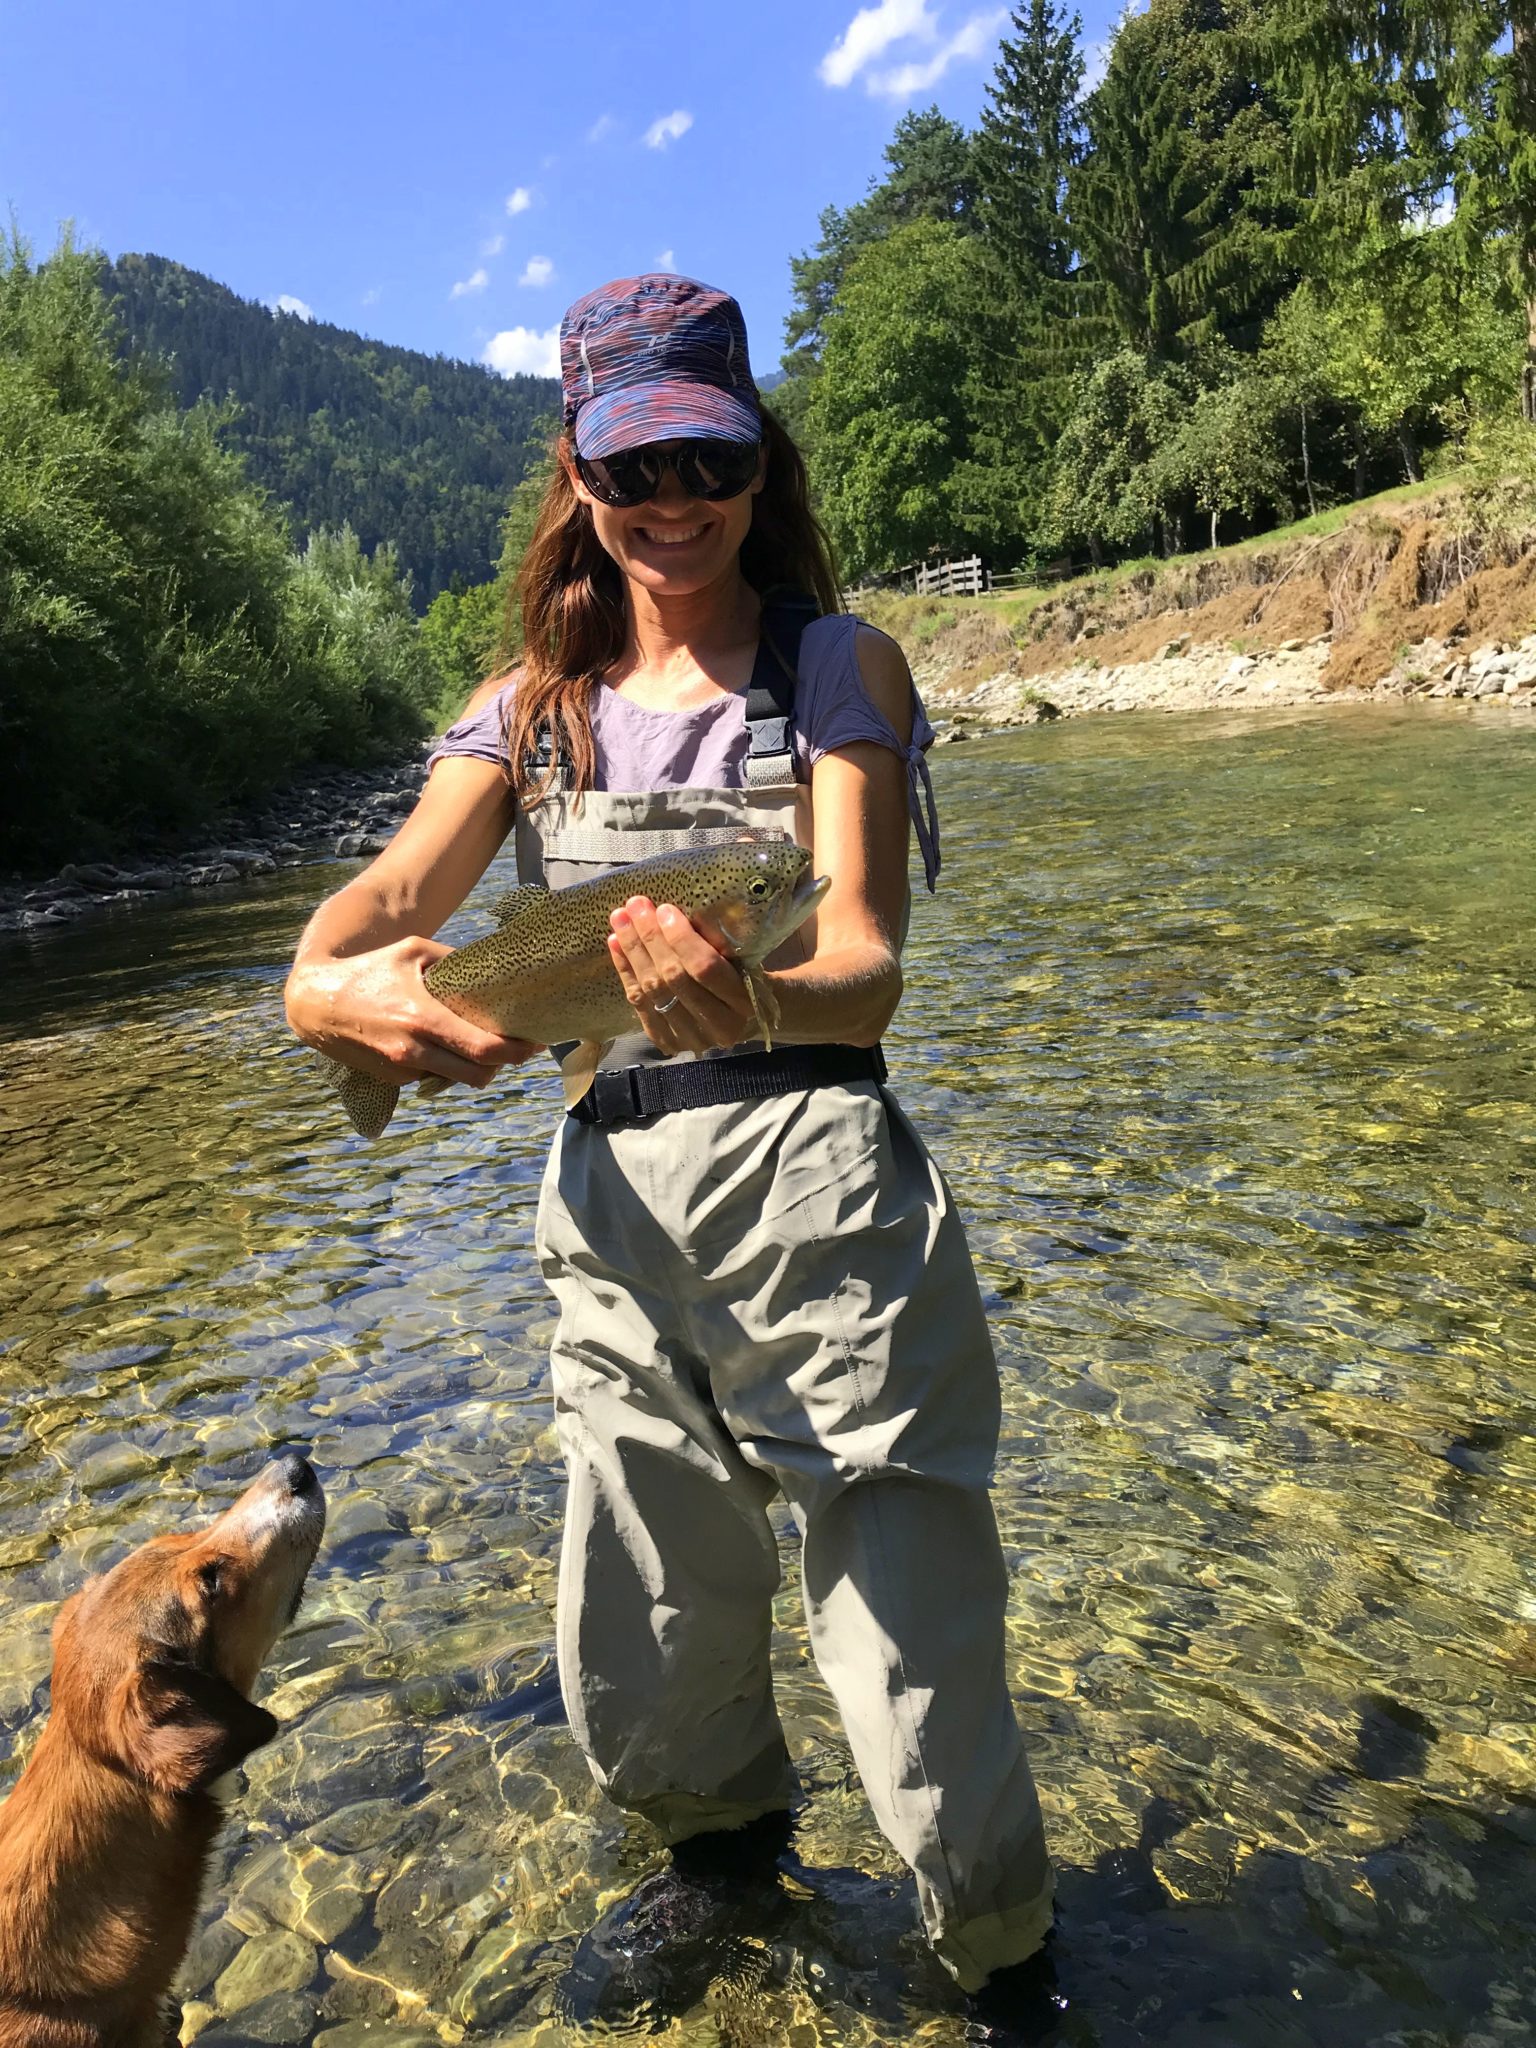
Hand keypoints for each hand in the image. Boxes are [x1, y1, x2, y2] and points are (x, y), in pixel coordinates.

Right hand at [285, 935, 542, 1085]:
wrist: (315, 1003)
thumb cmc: (369, 970)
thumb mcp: (413, 951)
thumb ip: (455, 962)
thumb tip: (493, 971)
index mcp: (424, 1019)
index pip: (485, 1050)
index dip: (518, 1051)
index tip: (537, 1042)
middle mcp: (414, 1051)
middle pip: (479, 1076)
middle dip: (503, 1065)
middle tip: (518, 1047)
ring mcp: (401, 1070)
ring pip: (457, 1080)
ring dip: (473, 1067)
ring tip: (477, 1041)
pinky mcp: (392, 1080)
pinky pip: (431, 1077)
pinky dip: (443, 1065)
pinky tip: (437, 1043)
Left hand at [607, 897, 757, 1054]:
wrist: (744, 1018)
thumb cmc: (744, 976)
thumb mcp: (742, 958)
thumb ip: (717, 942)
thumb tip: (673, 912)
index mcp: (744, 1002)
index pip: (705, 968)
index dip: (681, 938)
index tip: (664, 909)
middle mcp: (719, 1026)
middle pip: (674, 977)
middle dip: (650, 938)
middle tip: (635, 906)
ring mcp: (692, 1037)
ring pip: (653, 990)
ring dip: (633, 951)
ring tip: (620, 920)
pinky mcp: (668, 1041)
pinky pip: (639, 1004)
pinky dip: (625, 971)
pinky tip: (615, 944)